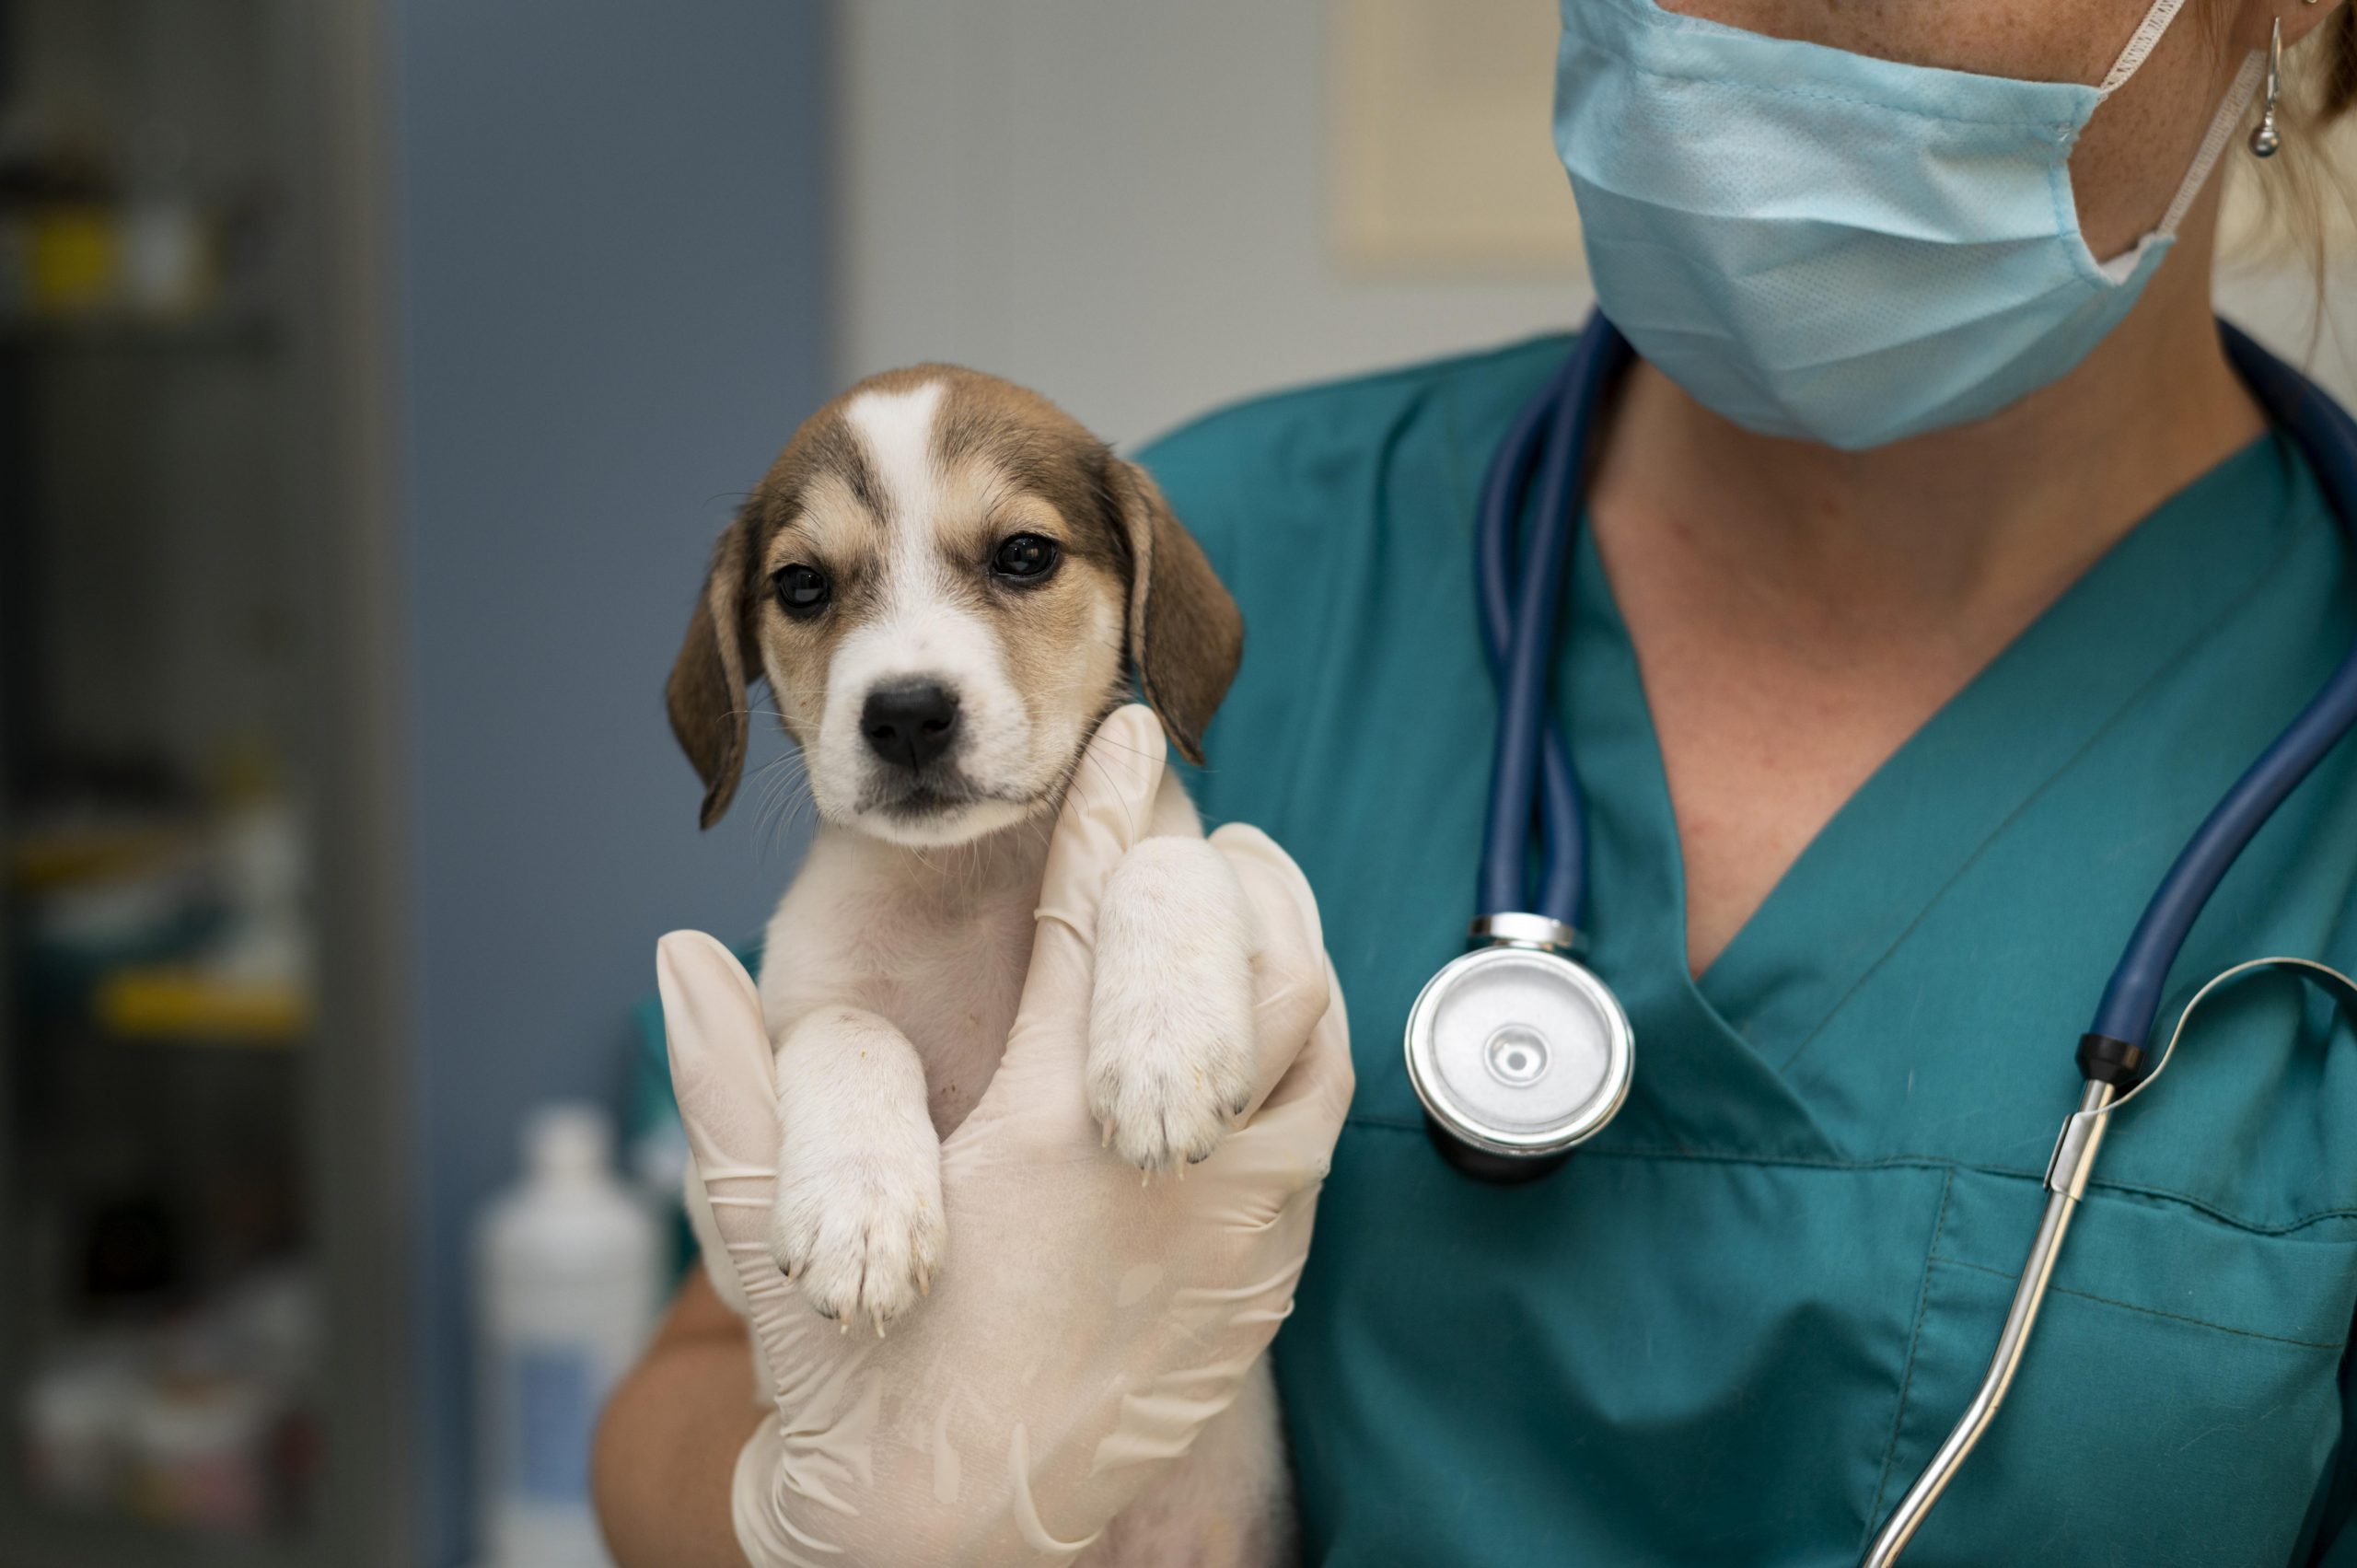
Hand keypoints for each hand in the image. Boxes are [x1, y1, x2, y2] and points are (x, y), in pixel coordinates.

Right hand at [657, 706, 1351, 1566]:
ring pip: (1308, 1041)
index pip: (1089, 933)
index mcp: (1037, 1141)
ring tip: (1236, 901)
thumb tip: (681, 953)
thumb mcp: (773, 1244)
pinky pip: (1325, 1129)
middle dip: (1219, 878)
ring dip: (1277, 953)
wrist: (949, 1547)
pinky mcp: (1266, 1284)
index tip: (1123, 737)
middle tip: (1188, 823)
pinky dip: (1304, 1051)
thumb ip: (733, 1092)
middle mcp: (1159, 1179)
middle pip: (1241, 970)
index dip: (1106, 818)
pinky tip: (1263, 1026)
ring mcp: (1233, 1233)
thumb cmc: (861, 1388)